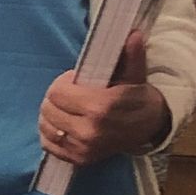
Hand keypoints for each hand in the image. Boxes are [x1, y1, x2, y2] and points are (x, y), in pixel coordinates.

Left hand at [39, 30, 171, 165]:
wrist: (149, 127)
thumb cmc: (136, 98)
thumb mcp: (134, 74)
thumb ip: (131, 54)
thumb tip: (134, 33)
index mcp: (100, 107)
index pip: (57, 92)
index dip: (62, 83)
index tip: (73, 81)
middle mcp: (89, 131)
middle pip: (48, 109)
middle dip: (55, 98)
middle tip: (67, 94)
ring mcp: (84, 148)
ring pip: (46, 127)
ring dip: (50, 116)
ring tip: (63, 108)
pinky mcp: (80, 160)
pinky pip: (50, 146)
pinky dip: (50, 135)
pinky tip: (60, 125)